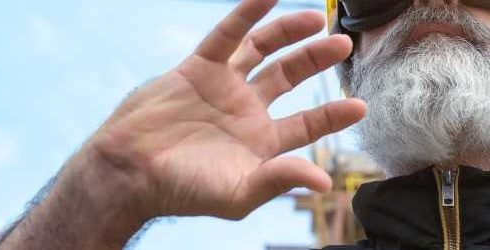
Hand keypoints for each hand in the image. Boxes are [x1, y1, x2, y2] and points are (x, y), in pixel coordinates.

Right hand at [67, 0, 363, 219]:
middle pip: (290, 76)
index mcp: (261, 142)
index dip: (334, 114)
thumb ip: (281, 181)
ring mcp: (222, 86)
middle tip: (343, 43)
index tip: (361, 106)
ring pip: (262, 50)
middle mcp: (245, 110)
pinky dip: (247, 14)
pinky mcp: (198, 68)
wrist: (128, 173)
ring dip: (289, 33)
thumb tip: (326, 183)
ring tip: (316, 19)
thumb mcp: (239, 193)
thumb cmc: (182, 191)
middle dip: (316, 59)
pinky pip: (226, 35)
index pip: (308, 123)